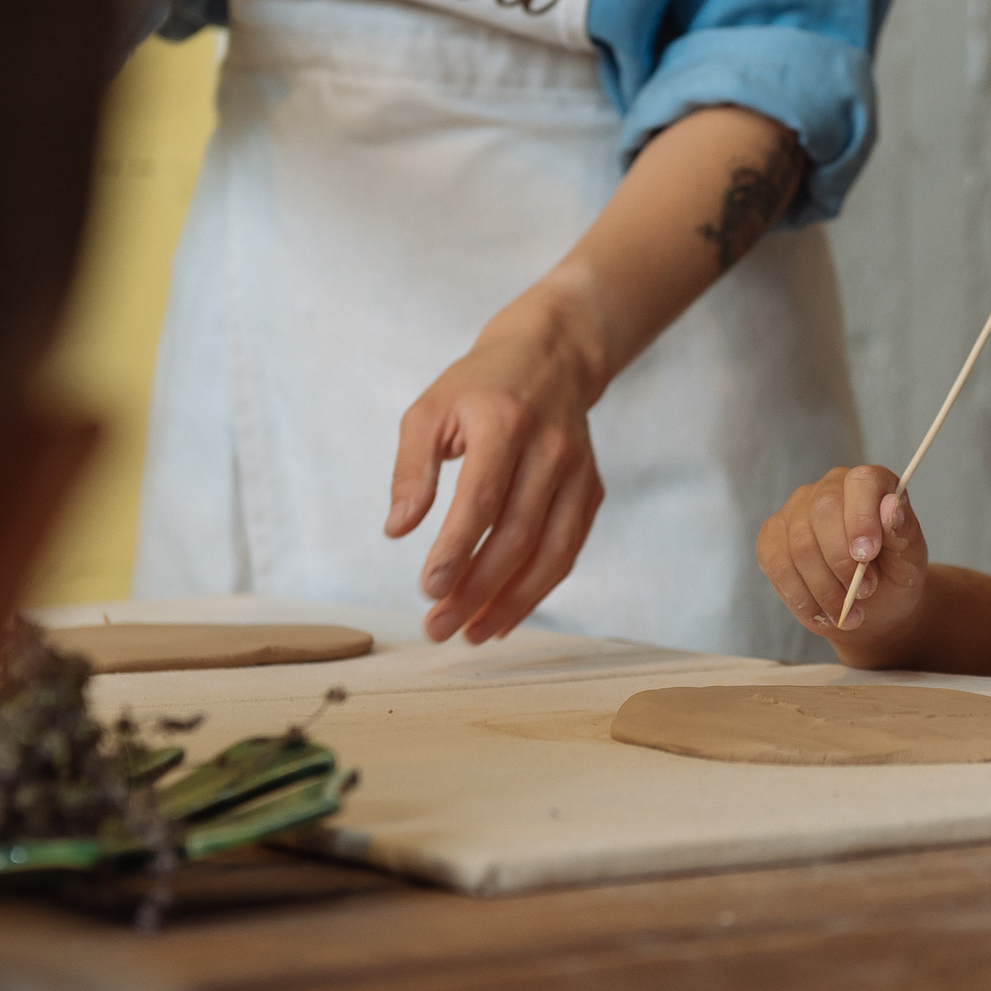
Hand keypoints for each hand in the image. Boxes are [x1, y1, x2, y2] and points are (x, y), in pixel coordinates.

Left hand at [385, 292, 605, 643]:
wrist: (552, 356)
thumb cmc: (479, 386)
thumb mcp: (429, 409)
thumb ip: (411, 468)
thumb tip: (398, 530)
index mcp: (505, 423)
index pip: (482, 497)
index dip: (456, 548)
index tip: (427, 589)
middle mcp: (550, 450)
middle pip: (517, 535)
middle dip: (476, 590)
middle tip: (437, 627)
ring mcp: (578, 472)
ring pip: (551, 553)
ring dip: (511, 603)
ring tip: (470, 633)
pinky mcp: (592, 490)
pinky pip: (567, 551)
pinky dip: (538, 590)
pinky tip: (503, 615)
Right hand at [754, 464, 929, 642]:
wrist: (872, 606)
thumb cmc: (894, 575)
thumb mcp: (910, 559)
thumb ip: (903, 531)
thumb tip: (892, 507)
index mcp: (870, 484)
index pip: (861, 482)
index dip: (862, 517)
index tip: (866, 555)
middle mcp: (830, 488)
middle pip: (824, 511)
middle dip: (843, 561)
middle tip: (863, 592)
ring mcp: (796, 510)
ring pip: (800, 544)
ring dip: (825, 587)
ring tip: (848, 612)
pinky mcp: (771, 538)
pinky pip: (777, 565)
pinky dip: (801, 596)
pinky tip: (822, 611)